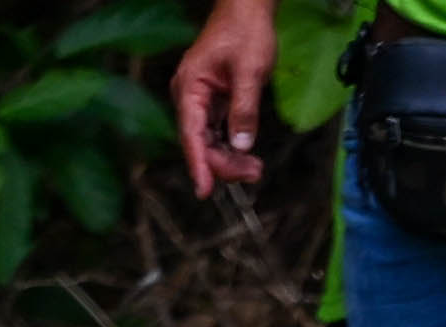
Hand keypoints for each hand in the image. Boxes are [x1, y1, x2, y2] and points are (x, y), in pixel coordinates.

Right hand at [171, 0, 279, 192]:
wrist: (248, 10)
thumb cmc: (245, 31)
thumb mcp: (250, 71)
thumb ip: (245, 109)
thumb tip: (241, 145)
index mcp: (190, 87)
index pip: (191, 133)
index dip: (199, 164)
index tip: (205, 190)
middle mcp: (190, 96)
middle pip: (201, 143)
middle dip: (224, 163)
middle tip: (254, 172)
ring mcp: (200, 100)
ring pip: (210, 141)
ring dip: (230, 159)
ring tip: (255, 168)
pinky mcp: (213, 102)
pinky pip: (217, 132)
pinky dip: (231, 146)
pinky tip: (247, 155)